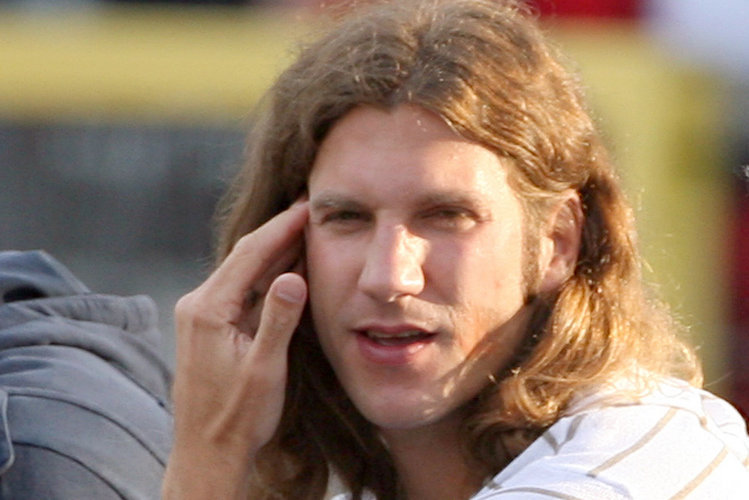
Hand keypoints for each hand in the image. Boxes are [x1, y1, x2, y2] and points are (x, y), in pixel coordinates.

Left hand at [163, 202, 308, 499]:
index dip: (282, 228)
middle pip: (244, 257)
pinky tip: (286, 268)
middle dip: (278, 233)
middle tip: (309, 209)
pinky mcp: (207, 326)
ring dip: (273, 253)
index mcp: (207, 309)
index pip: (250, 254)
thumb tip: (294, 275)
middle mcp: (197, 305)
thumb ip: (278, 320)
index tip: (308, 206)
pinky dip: (264, 276)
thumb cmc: (238, 417)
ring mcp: (200, 315)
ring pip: (242, 272)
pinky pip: (239, 290)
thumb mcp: (264, 369)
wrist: (208, 451)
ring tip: (303, 230)